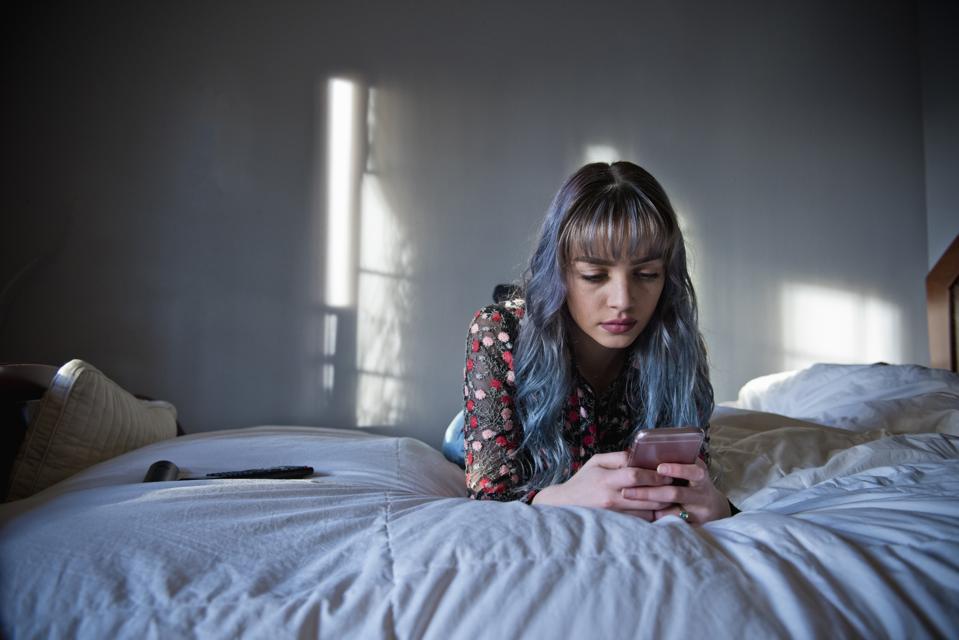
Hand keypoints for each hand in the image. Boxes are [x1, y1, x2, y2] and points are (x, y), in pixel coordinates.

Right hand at [531, 451, 673, 519]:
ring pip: (647, 511)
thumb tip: (639, 455)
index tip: (667, 473)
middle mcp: (611, 498)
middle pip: (646, 496)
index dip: (654, 475)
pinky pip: (641, 521)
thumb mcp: (595, 462)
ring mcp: (615, 514)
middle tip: (677, 484)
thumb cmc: (582, 480)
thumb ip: (617, 457)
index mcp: (606, 480)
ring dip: (662, 505)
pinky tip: (661, 509)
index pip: (635, 476)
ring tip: (673, 497)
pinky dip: (652, 515)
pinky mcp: (617, 524)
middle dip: (664, 490)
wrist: (565, 504)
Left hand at [622, 458, 730, 523]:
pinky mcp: (692, 525)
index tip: (659, 468)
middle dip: (649, 492)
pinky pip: (670, 523)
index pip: (693, 471)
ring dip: (648, 506)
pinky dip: (655, 518)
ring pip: (670, 511)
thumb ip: (676, 462)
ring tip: (629, 500)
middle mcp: (701, 493)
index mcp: (700, 475)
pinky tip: (639, 514)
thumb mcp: (691, 469)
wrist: (713, 507)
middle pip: (675, 493)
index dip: (677, 470)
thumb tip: (645, 453)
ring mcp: (698, 511)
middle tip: (627, 491)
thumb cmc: (694, 482)